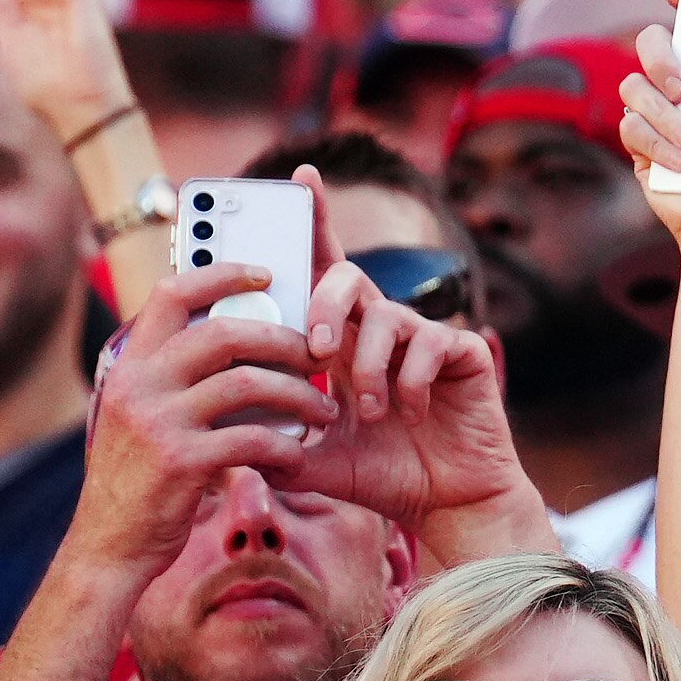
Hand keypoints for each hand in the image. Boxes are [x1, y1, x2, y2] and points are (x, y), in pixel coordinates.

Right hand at [78, 263, 338, 585]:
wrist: (109, 548)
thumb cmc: (141, 479)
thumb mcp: (141, 417)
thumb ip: (175, 378)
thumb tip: (242, 338)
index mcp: (129, 366)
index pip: (172, 293)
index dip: (222, 274)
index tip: (266, 273)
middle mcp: (137, 385)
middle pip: (226, 333)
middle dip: (285, 340)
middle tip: (319, 356)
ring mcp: (157, 422)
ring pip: (249, 383)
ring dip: (299, 395)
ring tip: (325, 411)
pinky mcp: (180, 462)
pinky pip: (253, 438)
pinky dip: (286, 444)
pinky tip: (300, 454)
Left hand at [289, 166, 542, 557]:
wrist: (445, 502)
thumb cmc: (381, 473)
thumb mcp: (311, 456)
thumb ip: (272, 438)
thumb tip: (218, 428)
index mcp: (343, 341)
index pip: (322, 272)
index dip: (314, 223)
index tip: (299, 178)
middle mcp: (381, 329)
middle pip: (349, 279)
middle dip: (326, 307)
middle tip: (316, 350)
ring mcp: (424, 338)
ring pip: (387, 317)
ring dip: (368, 368)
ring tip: (368, 412)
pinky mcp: (462, 352)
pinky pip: (431, 343)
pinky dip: (411, 381)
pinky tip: (412, 411)